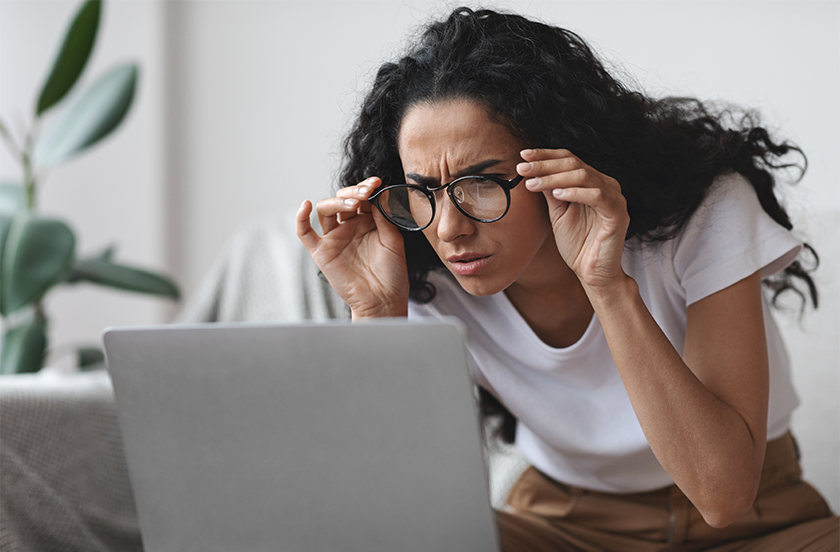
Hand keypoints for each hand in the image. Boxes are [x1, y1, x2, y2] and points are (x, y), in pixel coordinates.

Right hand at [296, 177, 409, 318]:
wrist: (383, 300)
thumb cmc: (392, 273)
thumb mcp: (394, 241)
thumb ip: (385, 216)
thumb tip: (381, 191)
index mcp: (368, 222)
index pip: (362, 197)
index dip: (367, 188)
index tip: (375, 183)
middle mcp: (350, 227)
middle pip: (343, 199)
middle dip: (353, 192)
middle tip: (366, 193)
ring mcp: (335, 238)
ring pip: (326, 210)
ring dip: (337, 202)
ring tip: (352, 204)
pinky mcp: (322, 252)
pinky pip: (305, 233)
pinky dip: (301, 218)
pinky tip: (305, 206)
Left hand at [517, 149, 629, 291]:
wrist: (592, 272)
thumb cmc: (577, 244)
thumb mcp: (558, 212)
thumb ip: (550, 191)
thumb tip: (532, 170)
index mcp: (593, 182)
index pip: (569, 159)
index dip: (546, 155)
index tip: (523, 155)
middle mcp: (606, 185)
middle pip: (574, 164)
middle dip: (545, 164)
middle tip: (522, 167)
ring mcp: (615, 198)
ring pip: (584, 176)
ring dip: (555, 178)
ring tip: (533, 183)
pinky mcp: (618, 214)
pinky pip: (598, 196)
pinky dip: (576, 192)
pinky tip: (557, 195)